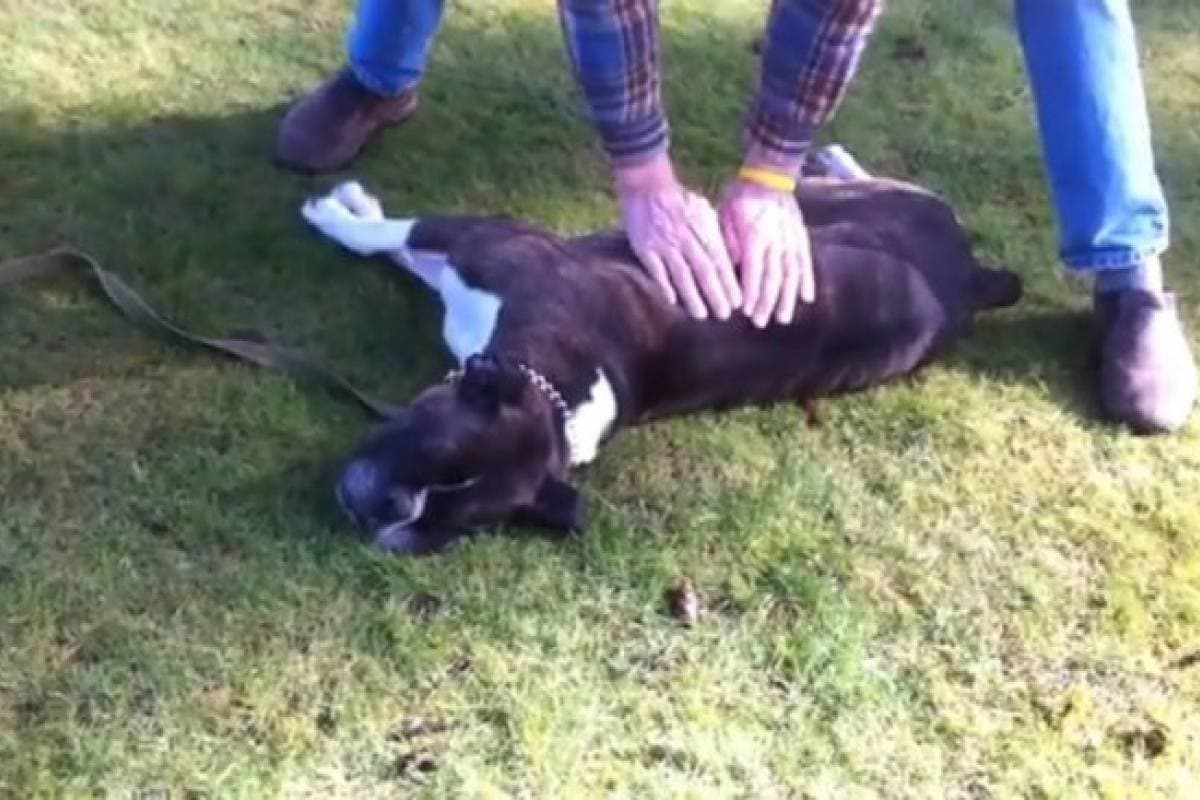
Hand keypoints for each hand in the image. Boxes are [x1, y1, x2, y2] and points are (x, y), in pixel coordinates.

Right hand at [614, 155, 741, 319]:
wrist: (647, 186)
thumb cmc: (681, 201)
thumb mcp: (705, 212)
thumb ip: (716, 235)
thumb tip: (731, 261)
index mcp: (703, 229)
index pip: (720, 261)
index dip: (729, 283)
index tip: (737, 302)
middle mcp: (686, 238)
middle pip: (704, 272)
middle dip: (715, 295)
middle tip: (724, 314)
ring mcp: (664, 244)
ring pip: (681, 275)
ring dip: (692, 298)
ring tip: (701, 315)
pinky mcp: (645, 248)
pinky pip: (657, 271)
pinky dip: (666, 286)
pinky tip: (673, 301)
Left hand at [719, 177, 813, 327]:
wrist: (770, 174)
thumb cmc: (741, 196)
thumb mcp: (725, 216)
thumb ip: (729, 244)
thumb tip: (731, 270)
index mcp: (755, 237)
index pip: (753, 273)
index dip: (750, 294)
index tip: (745, 312)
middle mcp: (776, 242)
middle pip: (773, 279)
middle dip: (766, 303)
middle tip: (760, 322)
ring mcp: (791, 241)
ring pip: (791, 275)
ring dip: (787, 299)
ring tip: (783, 318)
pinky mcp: (801, 238)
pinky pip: (805, 263)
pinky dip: (807, 281)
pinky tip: (807, 298)